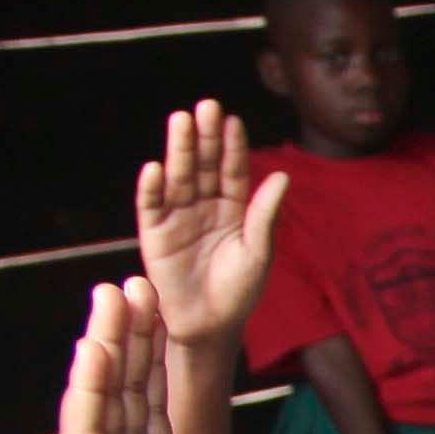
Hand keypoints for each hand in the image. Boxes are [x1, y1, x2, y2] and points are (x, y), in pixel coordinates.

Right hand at [51, 281, 246, 433]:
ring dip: (107, 342)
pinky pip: (87, 423)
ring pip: (103, 394)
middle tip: (133, 282)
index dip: (155, 359)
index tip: (159, 315)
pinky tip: (93, 341)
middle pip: (127, 387)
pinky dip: (90, 381)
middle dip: (131, 335)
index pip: (154, 404)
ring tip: (111, 293)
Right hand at [130, 103, 290, 346]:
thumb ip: (265, 214)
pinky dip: (152, 188)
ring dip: (178, 150)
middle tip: (206, 107)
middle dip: (204, 137)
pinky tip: (155, 168)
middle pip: (203, 166)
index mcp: (232, 208)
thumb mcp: (258, 251)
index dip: (231, 146)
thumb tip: (282, 176)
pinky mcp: (155, 234)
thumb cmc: (239, 291)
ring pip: (178, 177)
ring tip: (181, 121)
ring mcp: (178, 218)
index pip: (231, 170)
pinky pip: (152, 207)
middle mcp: (204, 206)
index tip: (233, 121)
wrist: (211, 326)